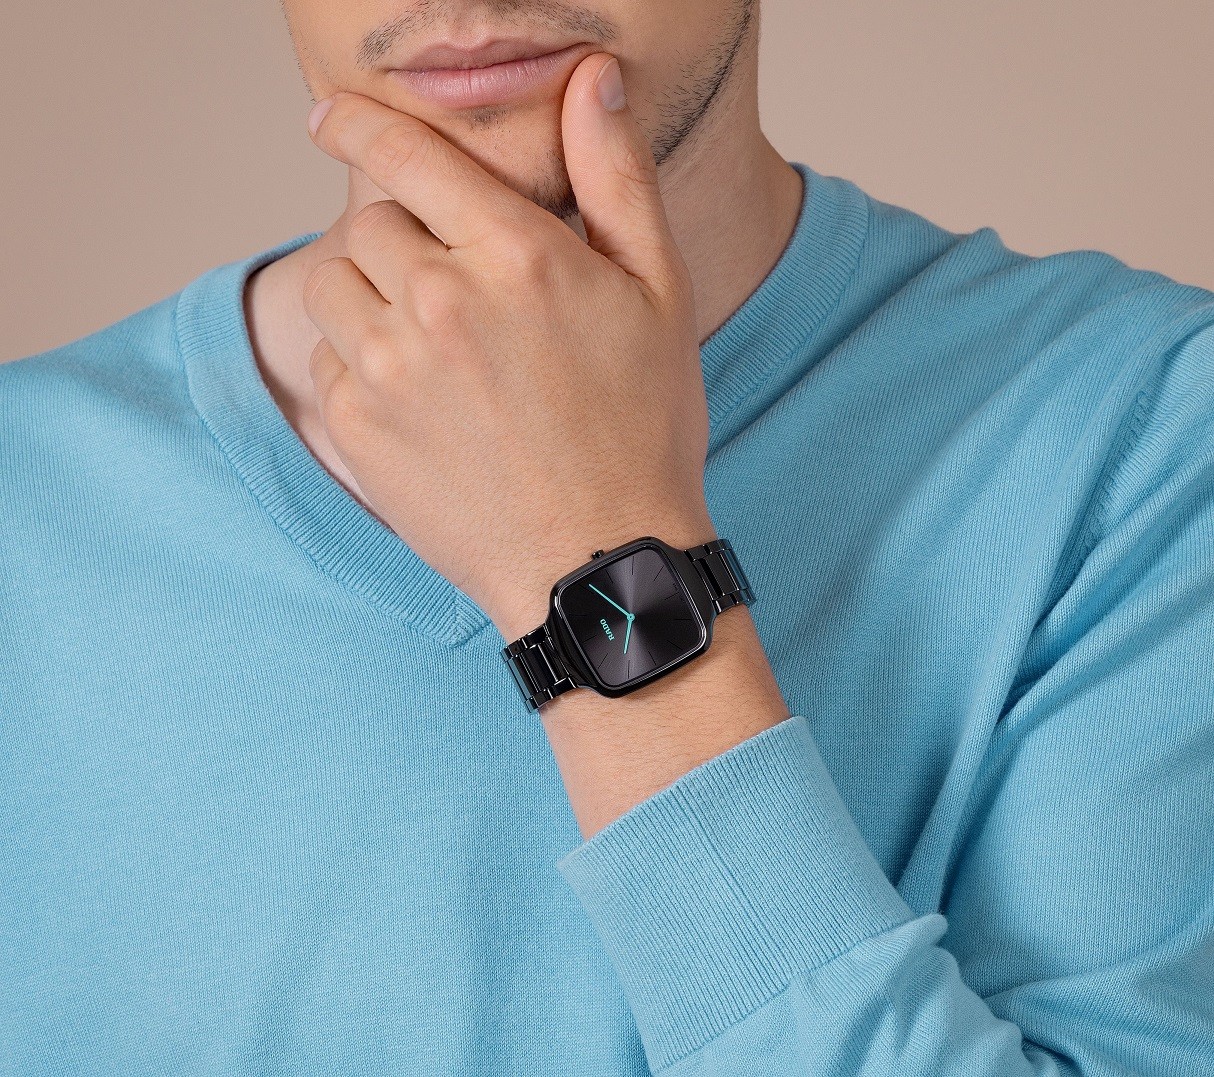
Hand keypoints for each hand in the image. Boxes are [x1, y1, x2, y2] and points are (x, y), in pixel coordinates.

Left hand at [302, 54, 714, 638]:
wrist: (597, 560)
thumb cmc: (642, 430)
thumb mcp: (659, 296)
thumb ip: (616, 178)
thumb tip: (590, 80)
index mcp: (516, 255)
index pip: (407, 154)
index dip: (360, 124)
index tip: (331, 116)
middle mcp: (439, 302)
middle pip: (369, 222)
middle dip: (401, 239)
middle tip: (449, 287)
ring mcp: (388, 369)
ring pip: (333, 283)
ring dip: (369, 294)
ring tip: (430, 340)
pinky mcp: (357, 428)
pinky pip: (328, 358)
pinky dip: (360, 362)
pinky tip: (422, 400)